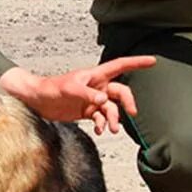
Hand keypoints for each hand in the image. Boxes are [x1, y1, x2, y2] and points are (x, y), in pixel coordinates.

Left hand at [0, 56, 156, 134]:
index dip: (137, 62)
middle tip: (131, 114)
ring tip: (110, 130)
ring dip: (114, 119)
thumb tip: (103, 100)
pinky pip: (102, 118)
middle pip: (121, 92)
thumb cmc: (53, 88)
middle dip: (128, 102)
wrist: (38, 100)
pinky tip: (99, 130)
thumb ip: (87, 94)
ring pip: (112, 108)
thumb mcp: (70, 89)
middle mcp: (98, 86)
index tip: (153, 61)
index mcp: (96, 75)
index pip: (120, 65)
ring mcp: (93, 99)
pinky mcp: (88, 111)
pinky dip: (103, 125)